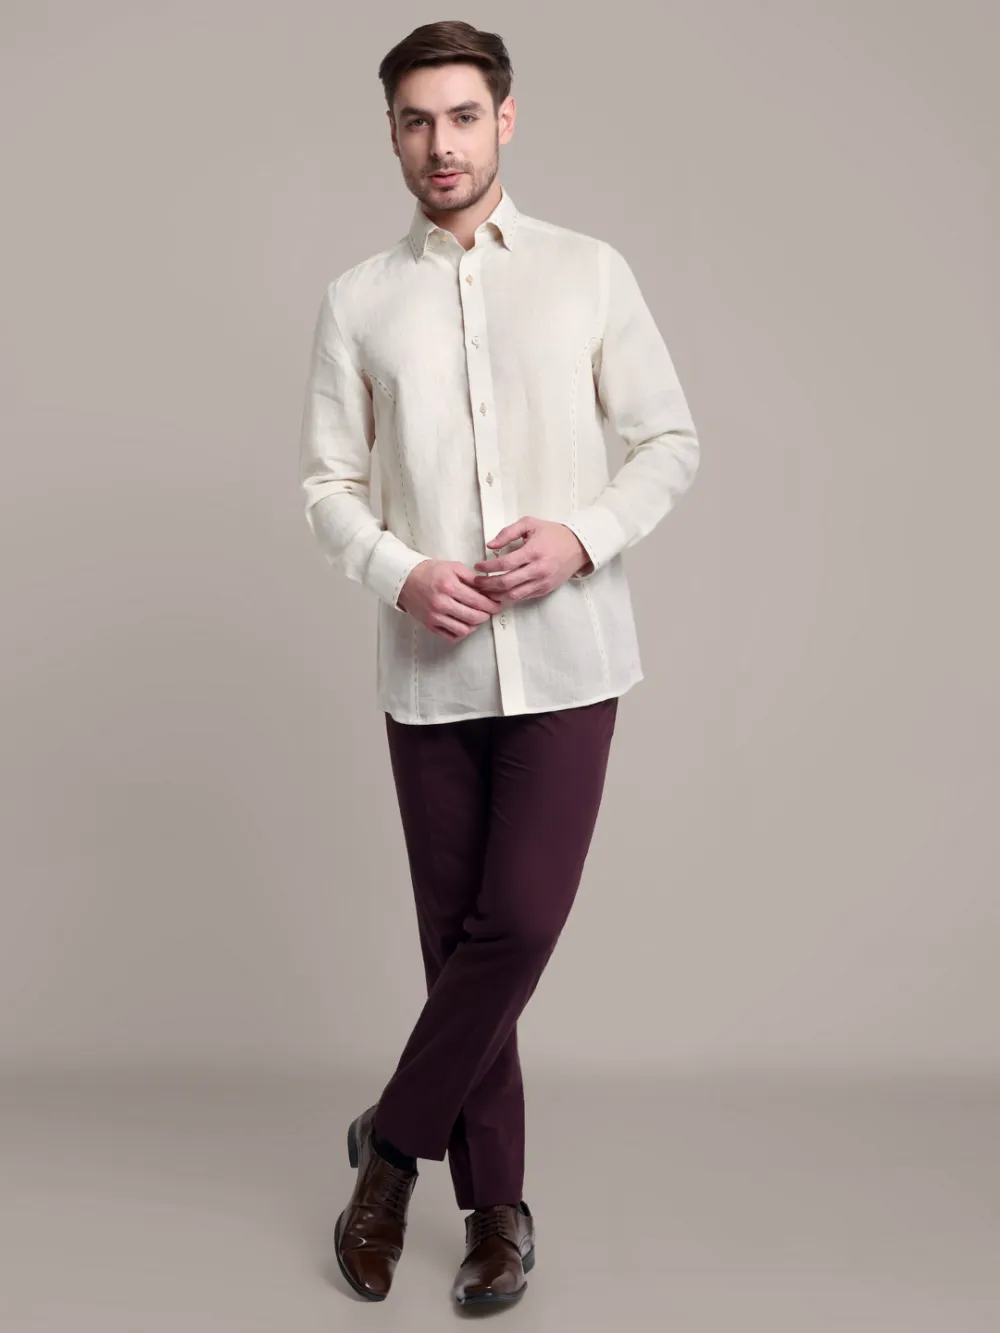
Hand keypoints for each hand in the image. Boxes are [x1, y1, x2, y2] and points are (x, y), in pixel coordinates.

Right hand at [397, 559, 502, 642]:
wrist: (406, 579)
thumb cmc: (429, 572)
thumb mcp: (453, 567)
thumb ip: (472, 578)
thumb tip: (489, 588)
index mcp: (449, 586)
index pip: (478, 601)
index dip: (492, 605)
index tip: (497, 605)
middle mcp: (441, 603)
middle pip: (473, 617)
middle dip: (486, 615)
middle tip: (489, 612)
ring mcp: (435, 616)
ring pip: (464, 630)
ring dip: (475, 625)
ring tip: (476, 618)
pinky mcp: (430, 625)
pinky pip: (451, 636)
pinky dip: (461, 632)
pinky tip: (464, 624)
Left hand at [472, 517, 591, 607]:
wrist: (578, 546)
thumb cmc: (552, 533)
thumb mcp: (530, 524)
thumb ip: (507, 532)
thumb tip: (490, 545)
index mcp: (533, 551)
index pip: (504, 564)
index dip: (487, 567)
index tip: (477, 566)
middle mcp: (538, 569)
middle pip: (506, 583)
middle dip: (487, 584)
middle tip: (476, 582)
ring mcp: (542, 582)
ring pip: (513, 595)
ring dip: (495, 595)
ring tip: (484, 591)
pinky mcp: (545, 590)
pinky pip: (523, 597)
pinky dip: (508, 598)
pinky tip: (499, 594)